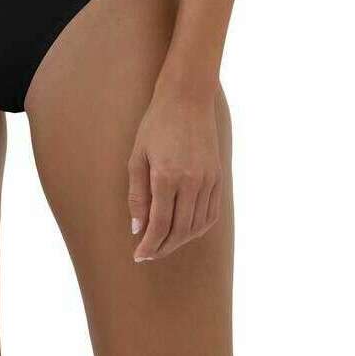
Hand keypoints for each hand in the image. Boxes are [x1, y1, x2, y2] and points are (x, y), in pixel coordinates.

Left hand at [127, 86, 221, 261]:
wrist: (187, 99)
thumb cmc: (155, 125)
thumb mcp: (137, 156)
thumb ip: (137, 194)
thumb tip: (137, 228)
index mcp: (166, 176)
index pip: (159, 224)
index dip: (149, 244)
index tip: (138, 256)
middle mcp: (191, 182)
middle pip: (180, 230)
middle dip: (163, 247)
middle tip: (148, 255)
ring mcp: (208, 180)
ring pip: (197, 226)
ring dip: (180, 241)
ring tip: (164, 245)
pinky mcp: (218, 177)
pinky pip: (211, 213)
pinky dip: (198, 228)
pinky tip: (185, 231)